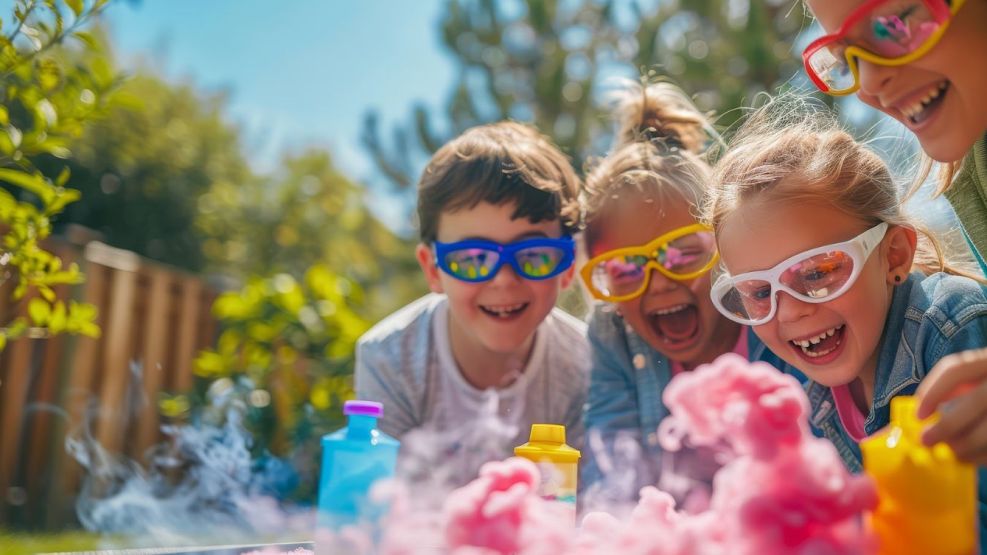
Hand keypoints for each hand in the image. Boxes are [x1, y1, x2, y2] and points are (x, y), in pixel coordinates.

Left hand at [916, 348, 986, 464]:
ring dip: (967, 445)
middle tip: (927, 441)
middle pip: (975, 402)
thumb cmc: (985, 388)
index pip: (956, 369)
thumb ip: (952, 389)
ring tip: (953, 452)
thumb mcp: (975, 378)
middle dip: (947, 426)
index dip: (933, 391)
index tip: (918, 414)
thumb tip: (917, 416)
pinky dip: (984, 456)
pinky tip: (972, 459)